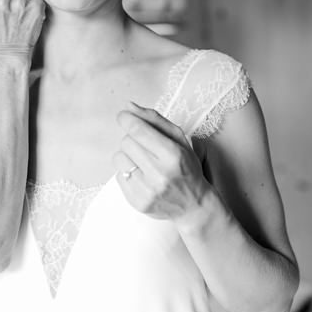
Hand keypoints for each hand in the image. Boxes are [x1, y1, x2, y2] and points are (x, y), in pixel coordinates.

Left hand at [113, 102, 211, 226]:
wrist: (193, 205)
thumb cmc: (186, 168)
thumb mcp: (179, 139)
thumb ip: (154, 120)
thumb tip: (129, 107)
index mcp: (173, 155)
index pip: (138, 130)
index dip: (127, 119)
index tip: (123, 116)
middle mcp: (159, 174)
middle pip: (126, 142)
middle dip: (132, 139)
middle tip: (144, 146)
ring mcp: (147, 190)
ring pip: (119, 158)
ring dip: (128, 156)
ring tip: (143, 162)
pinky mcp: (137, 202)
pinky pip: (118, 176)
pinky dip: (127, 172)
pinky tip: (142, 176)